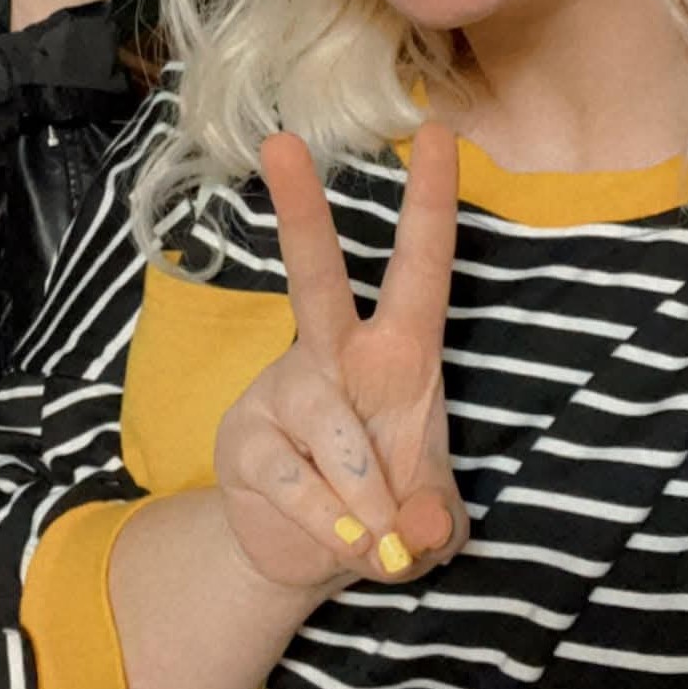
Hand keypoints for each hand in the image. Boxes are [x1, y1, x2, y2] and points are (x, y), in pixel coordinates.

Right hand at [215, 122, 468, 593]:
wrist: (305, 557)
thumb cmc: (388, 511)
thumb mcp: (433, 525)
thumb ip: (438, 522)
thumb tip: (419, 528)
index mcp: (401, 353)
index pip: (422, 267)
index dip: (432, 202)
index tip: (440, 131)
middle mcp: (336, 355)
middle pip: (316, 275)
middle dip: (300, 211)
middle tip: (281, 143)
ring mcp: (286, 392)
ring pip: (331, 426)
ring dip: (366, 495)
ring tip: (379, 537)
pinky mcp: (247, 440)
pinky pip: (298, 481)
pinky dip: (333, 525)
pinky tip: (344, 541)